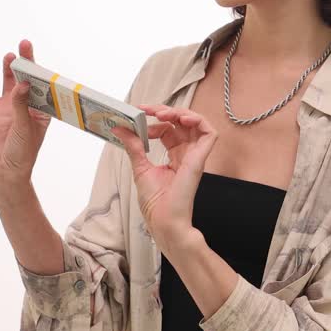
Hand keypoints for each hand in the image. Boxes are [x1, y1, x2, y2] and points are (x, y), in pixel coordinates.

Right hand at [0, 39, 53, 195]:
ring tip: (9, 56)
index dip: (40, 71)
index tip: (39, 59)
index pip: (42, 85)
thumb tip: (22, 84)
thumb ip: (21, 106)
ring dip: (9, 66)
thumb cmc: (22, 154)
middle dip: (26, 62)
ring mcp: (8, 105)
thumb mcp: (25, 129)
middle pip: (26, 78)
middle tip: (24, 45)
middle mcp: (26, 104)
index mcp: (41, 109)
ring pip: (9, 79)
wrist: (2, 171)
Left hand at [111, 104, 218, 254]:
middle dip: (166, 111)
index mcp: (174, 157)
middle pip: (182, 123)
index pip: (168, 130)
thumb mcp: (140, 167)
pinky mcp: (200, 158)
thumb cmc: (155, 202)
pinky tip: (182, 119)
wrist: (163, 220)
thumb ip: (133, 146)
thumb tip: (120, 129)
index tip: (139, 117)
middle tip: (149, 110)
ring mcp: (195, 155)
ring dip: (181, 112)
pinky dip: (198, 121)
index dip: (155, 120)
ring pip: (197, 123)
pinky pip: (209, 133)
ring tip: (164, 114)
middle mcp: (186, 154)